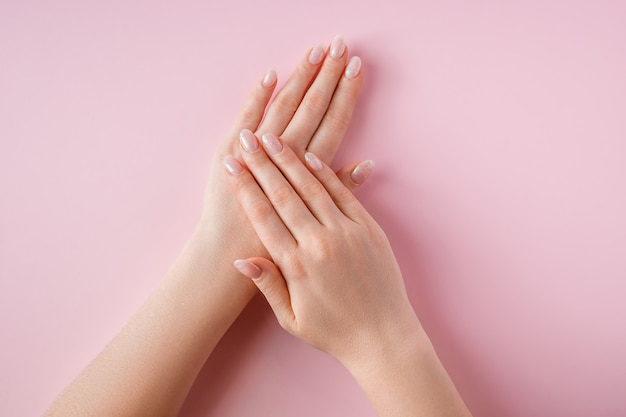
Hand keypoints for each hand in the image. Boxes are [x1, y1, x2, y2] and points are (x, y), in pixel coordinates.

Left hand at [197, 36, 364, 267]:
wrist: (226, 261)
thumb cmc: (279, 249)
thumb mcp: (321, 226)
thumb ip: (342, 192)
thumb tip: (365, 164)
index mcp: (311, 176)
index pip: (335, 123)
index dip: (346, 94)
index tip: (357, 68)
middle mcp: (286, 160)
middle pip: (312, 108)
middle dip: (327, 75)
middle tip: (341, 45)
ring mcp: (256, 155)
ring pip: (284, 107)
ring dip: (299, 78)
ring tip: (315, 52)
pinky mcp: (230, 155)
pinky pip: (246, 118)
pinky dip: (256, 96)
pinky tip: (270, 75)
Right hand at [224, 133, 420, 364]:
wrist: (383, 337)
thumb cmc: (334, 331)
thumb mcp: (291, 318)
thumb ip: (267, 284)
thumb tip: (239, 259)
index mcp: (295, 265)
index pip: (263, 216)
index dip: (244, 187)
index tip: (231, 164)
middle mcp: (319, 243)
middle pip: (284, 194)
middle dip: (262, 163)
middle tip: (247, 138)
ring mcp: (346, 233)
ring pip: (312, 188)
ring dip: (290, 160)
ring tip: (272, 138)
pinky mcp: (368, 229)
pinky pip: (343, 195)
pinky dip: (326, 174)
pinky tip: (309, 157)